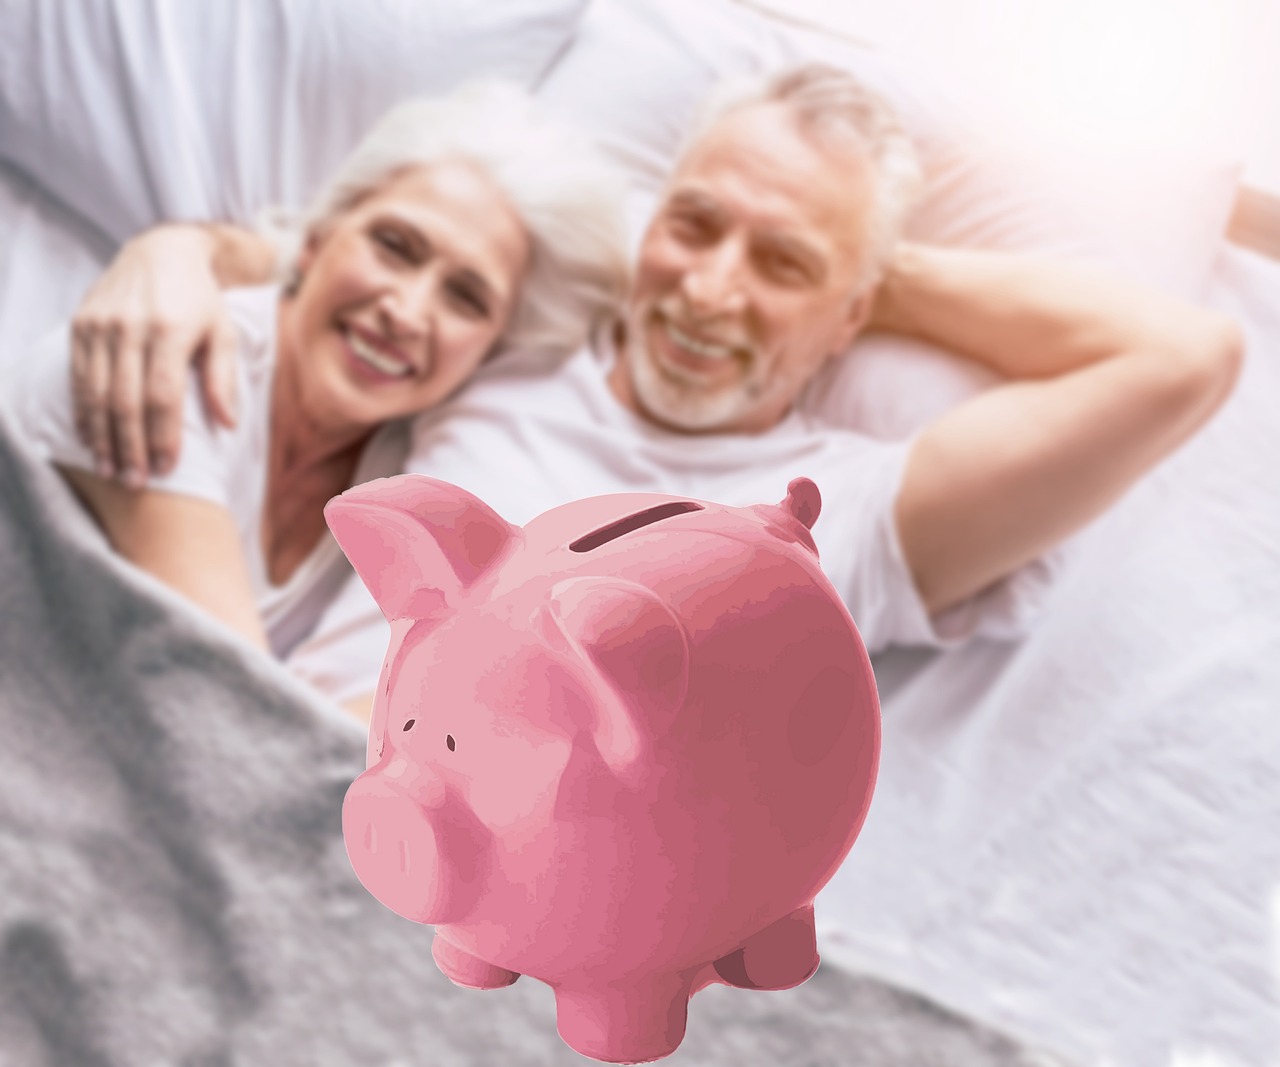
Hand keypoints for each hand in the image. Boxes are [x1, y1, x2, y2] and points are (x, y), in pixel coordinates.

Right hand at [71, 225, 239, 484]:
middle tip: (136, 483)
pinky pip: (78, 376)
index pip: (162, 395)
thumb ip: (223, 378)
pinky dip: (84, 411)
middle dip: (130, 446)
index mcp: (170, 329)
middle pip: (126, 400)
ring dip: (102, 436)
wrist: (161, 251)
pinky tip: (91, 438)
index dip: (163, 436)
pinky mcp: (80, 324)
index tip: (167, 469)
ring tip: (110, 470)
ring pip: (96, 392)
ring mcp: (100, 324)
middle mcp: (130, 327)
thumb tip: (228, 425)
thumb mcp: (223, 333)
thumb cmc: (201, 301)